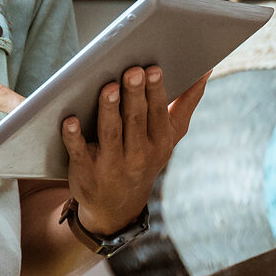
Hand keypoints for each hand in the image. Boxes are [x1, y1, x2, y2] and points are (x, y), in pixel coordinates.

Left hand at [59, 66, 207, 234]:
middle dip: (134, 95)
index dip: (155, 91)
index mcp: (159, 142)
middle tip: (132, 71)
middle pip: (135, 120)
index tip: (153, 69)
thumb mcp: (170, 136)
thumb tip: (207, 70)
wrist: (117, 206)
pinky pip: (79, 152)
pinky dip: (74, 137)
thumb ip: (186, 103)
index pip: (158, 113)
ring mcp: (111, 165)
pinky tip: (69, 120)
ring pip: (110, 133)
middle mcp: (138, 155)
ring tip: (109, 88)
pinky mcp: (86, 172)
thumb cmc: (145, 156)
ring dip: (109, 110)